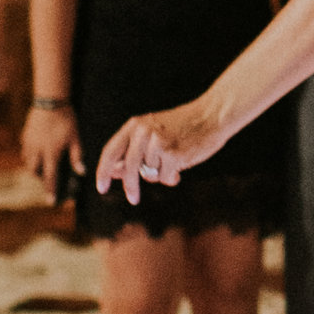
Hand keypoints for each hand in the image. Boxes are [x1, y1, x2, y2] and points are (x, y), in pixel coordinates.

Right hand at [20, 98, 83, 190]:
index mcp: (51, 153)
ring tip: (42, 166)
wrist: (50, 101)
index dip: (51, 190)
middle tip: (47, 179)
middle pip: (35, 171)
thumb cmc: (66, 120)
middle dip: (40, 178)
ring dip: (34, 167)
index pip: (50, 176)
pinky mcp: (25, 134)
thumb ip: (77, 156)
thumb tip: (81, 172)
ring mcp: (29, 142)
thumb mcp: (75, 138)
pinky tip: (36, 152)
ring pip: (27, 161)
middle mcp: (37, 150)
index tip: (51, 201)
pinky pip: (24, 150)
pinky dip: (29, 155)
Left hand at [95, 97, 226, 204]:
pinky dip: (173, 177)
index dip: (103, 171)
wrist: (212, 115)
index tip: (101, 188)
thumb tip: (114, 172)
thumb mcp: (153, 133)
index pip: (111, 151)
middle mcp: (143, 132)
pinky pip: (165, 177)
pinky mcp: (172, 154)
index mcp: (135, 125)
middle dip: (130, 186)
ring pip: (151, 174)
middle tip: (133, 199)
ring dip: (162, 174)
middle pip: (129, 168)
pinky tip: (183, 163)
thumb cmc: (183, 126)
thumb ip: (134, 150)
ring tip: (175, 160)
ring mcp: (158, 143)